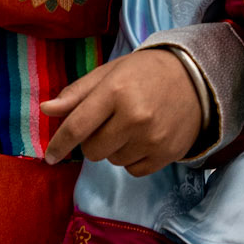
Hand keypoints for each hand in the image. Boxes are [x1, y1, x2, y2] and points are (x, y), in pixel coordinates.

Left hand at [43, 48, 202, 173]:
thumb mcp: (110, 73)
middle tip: (108, 123)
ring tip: (131, 127)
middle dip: (93, 141)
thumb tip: (46, 109)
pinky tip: (143, 139)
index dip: (59, 144)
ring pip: (113, 161)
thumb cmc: (146, 73)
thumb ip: (77, 93)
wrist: (197, 79)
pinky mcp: (166, 154)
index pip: (77, 127)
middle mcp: (134, 117)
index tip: (49, 156)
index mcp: (115, 91)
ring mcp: (152, 138)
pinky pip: (133, 170)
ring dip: (115, 149)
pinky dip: (132, 159)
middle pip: (93, 151)